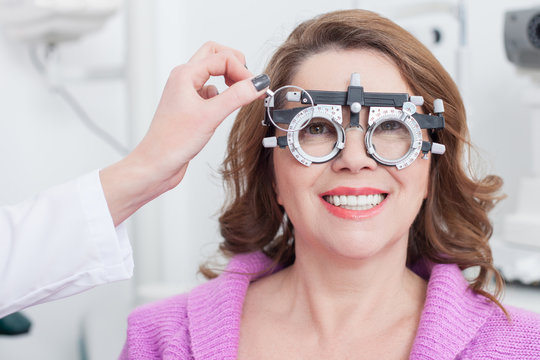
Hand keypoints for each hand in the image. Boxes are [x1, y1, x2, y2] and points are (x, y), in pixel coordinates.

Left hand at [100, 42, 268, 225]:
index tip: (256, 89)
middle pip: (215, 56)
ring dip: (230, 80)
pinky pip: (211, 92)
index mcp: (185, 75)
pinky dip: (223, 97)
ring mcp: (187, 93)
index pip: (222, 58)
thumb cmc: (172, 142)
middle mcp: (185, 80)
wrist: (157, 165)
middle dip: (236, 65)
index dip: (243, 71)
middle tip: (249, 83)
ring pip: (214, 74)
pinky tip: (225, 112)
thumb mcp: (210, 116)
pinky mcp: (191, 108)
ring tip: (242, 97)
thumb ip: (237, 96)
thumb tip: (258, 83)